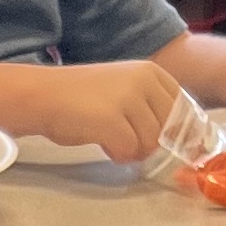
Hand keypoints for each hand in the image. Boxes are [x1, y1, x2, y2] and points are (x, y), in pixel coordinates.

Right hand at [41, 54, 189, 163]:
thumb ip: (150, 105)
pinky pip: (130, 150)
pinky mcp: (112, 119)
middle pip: (169, 128)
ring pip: (152, 142)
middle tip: (127, 141)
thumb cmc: (80, 98)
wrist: (42, 95)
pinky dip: (118, 154)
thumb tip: (178, 136)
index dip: (180, 129)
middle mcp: (143, 80)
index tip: (168, 144)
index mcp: (150, 71)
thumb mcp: (123, 90)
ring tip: (112, 141)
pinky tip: (104, 145)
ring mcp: (128, 99)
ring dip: (134, 150)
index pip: (183, 106)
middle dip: (152, 143)